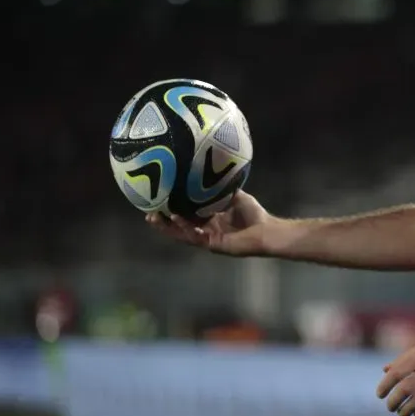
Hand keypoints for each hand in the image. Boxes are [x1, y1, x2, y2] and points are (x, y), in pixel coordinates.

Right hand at [145, 190, 269, 255]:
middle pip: (179, 227)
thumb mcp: (235, 196)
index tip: (157, 202)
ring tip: (155, 217)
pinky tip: (177, 218)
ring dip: (169, 226)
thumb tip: (211, 171)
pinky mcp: (214, 244)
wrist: (267, 229)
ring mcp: (208, 239)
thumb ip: (222, 188)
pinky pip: (196, 237)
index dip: (171, 211)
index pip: (185, 216)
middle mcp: (206, 230)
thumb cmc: (254, 215)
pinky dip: (186, 228)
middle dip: (163, 222)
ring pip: (183, 234)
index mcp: (209, 221)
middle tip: (148, 214)